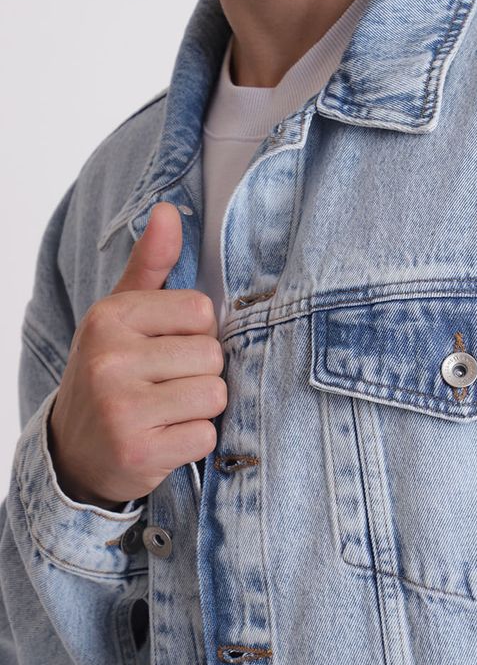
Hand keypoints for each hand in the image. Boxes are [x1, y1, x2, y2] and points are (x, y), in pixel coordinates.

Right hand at [47, 202, 226, 510]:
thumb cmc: (112, 374)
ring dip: (199, 410)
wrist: (74, 451)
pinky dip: (192, 442)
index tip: (164, 349)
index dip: (195, 334)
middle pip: (212, 355)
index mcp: (110, 317)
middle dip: (199, 374)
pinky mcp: (138, 452)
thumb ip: (151, 265)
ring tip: (165, 413)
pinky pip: (205, 436)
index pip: (202, 311)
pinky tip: (163, 439)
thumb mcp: (122, 316)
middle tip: (163, 388)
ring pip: (214, 395)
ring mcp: (121, 408)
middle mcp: (109, 359)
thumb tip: (169, 211)